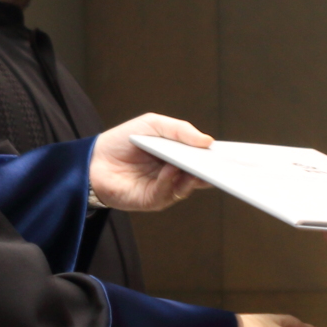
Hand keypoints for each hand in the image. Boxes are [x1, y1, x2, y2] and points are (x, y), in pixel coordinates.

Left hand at [89, 113, 214, 212]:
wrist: (93, 158)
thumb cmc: (124, 140)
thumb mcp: (153, 125)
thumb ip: (180, 131)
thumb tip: (207, 141)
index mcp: (179, 157)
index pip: (203, 160)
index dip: (217, 159)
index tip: (233, 155)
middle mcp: (175, 176)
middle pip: (200, 177)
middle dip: (212, 171)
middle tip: (225, 165)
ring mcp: (164, 190)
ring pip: (186, 187)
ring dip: (193, 176)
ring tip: (199, 165)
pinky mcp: (150, 201)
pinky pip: (166, 193)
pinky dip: (170, 181)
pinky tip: (171, 169)